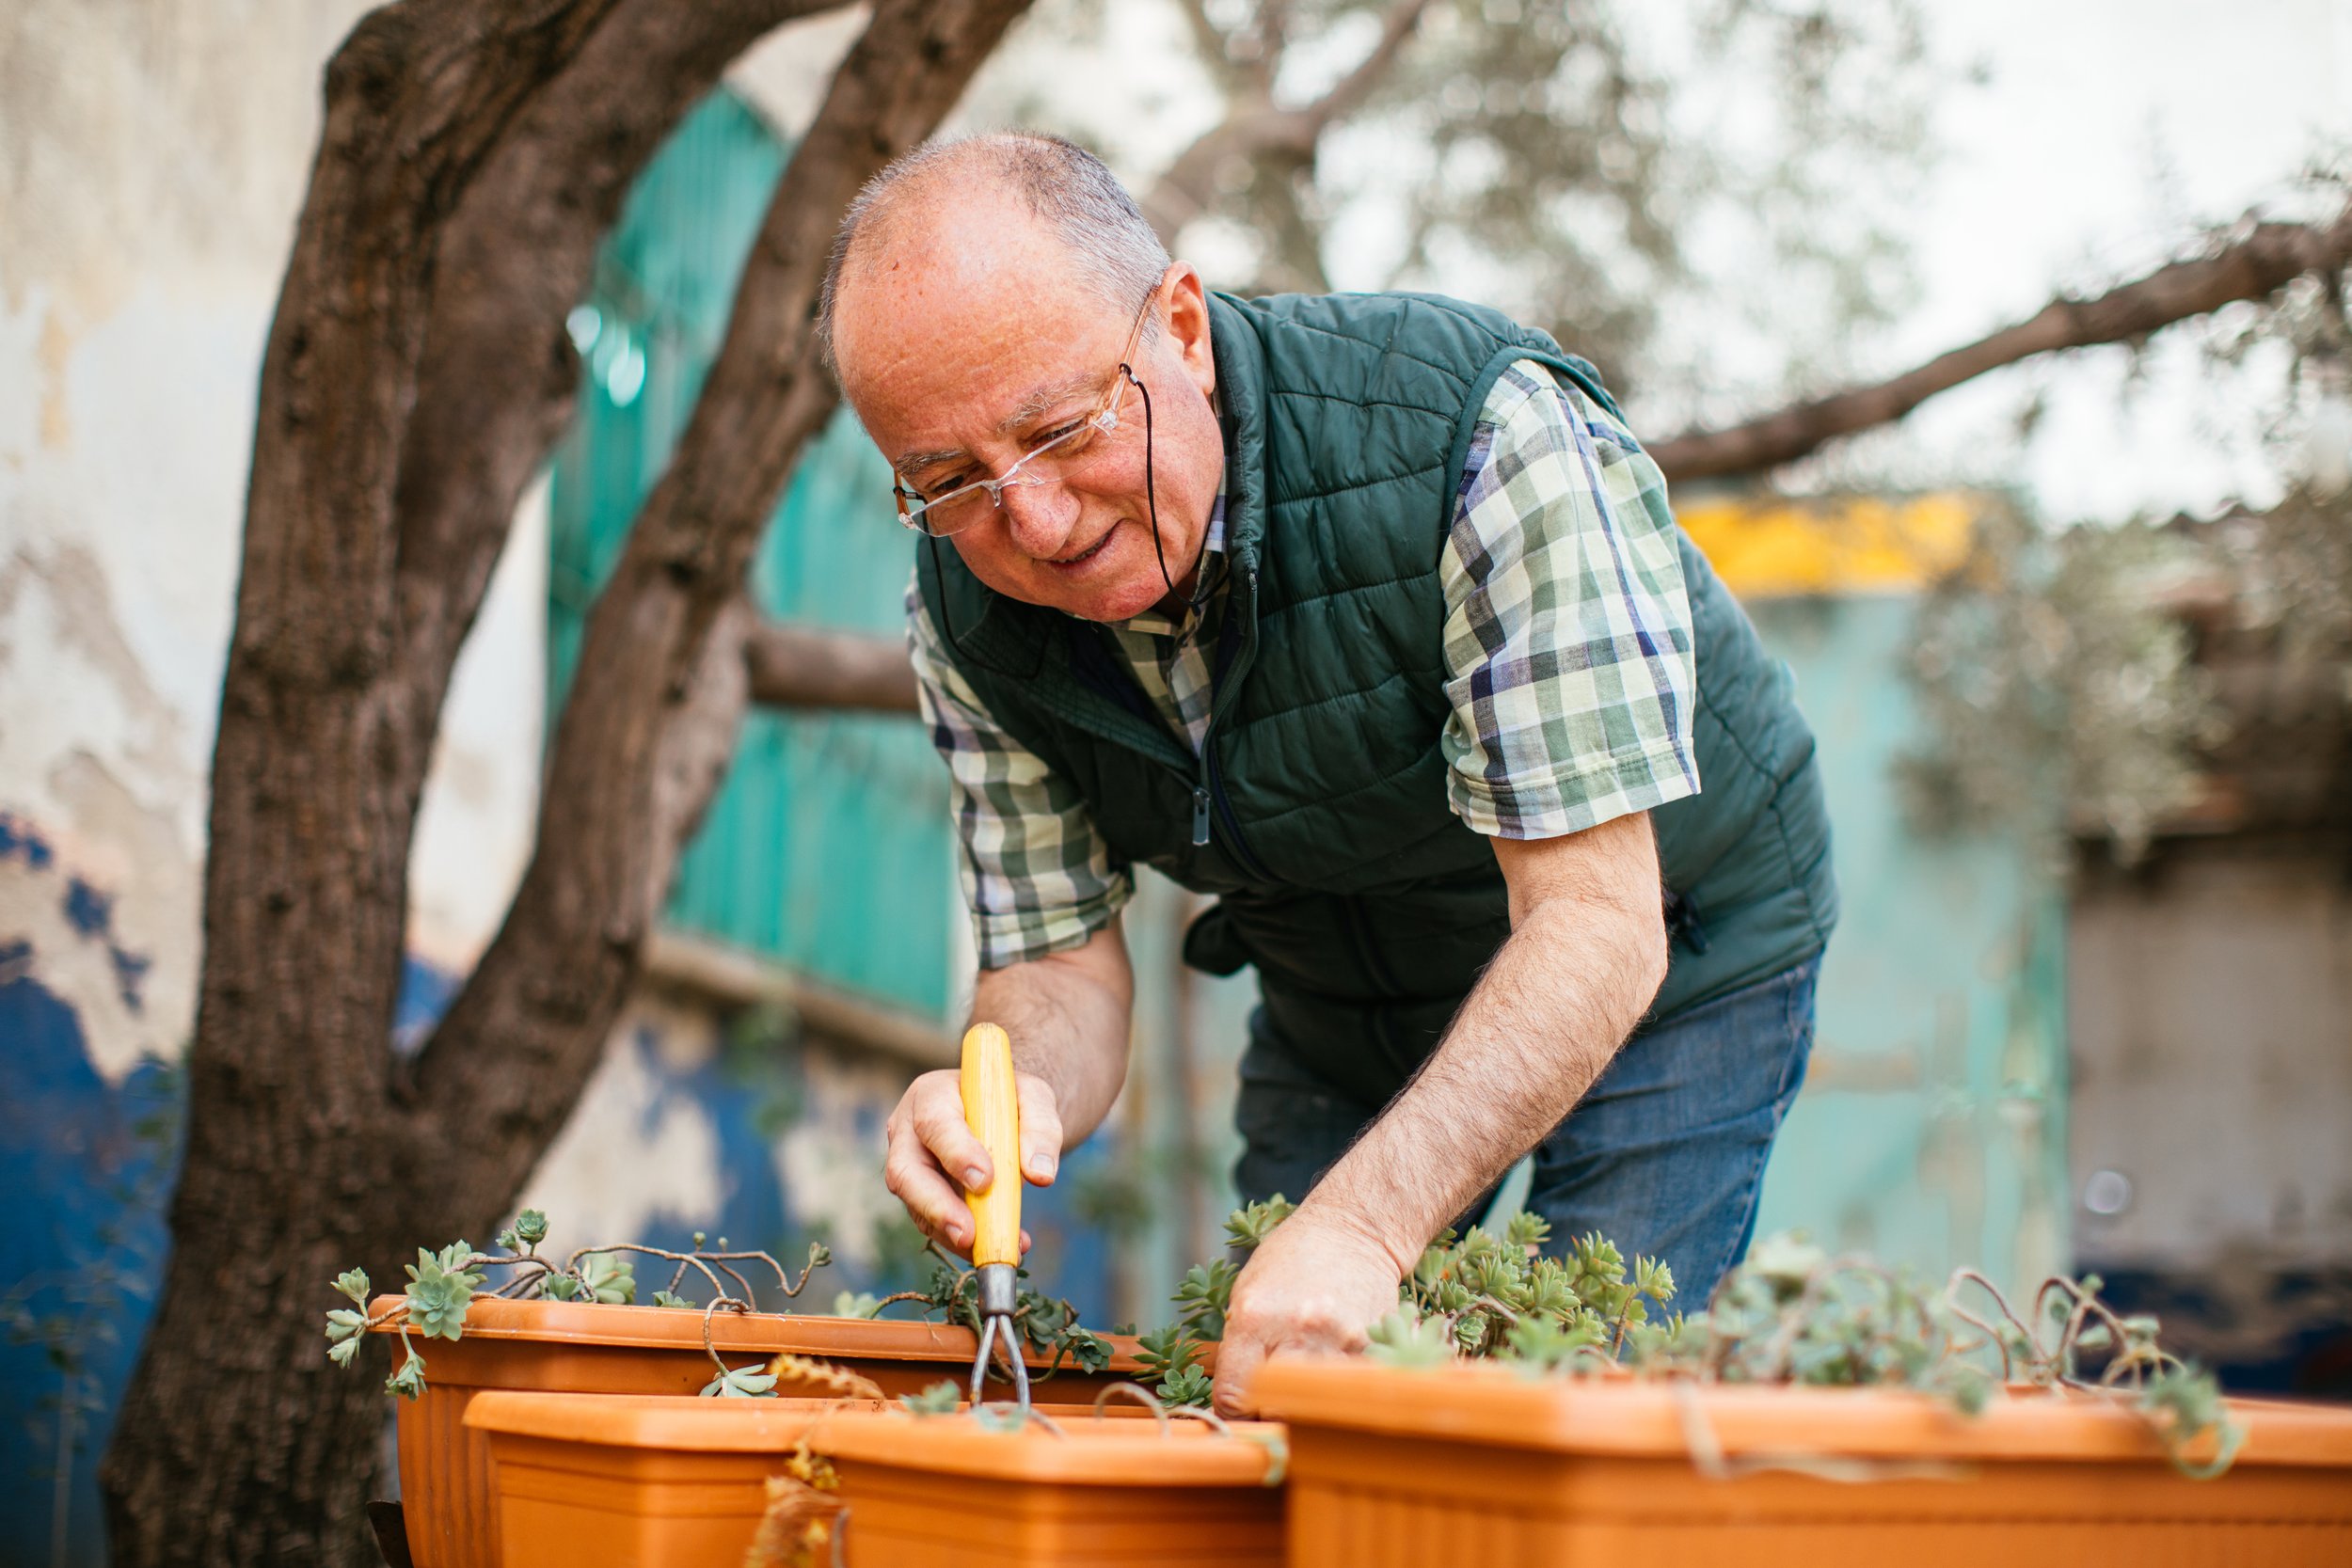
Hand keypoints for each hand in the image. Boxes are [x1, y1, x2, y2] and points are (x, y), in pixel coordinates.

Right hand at [881, 1066, 1061, 1255]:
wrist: (1000, 1116)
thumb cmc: (1012, 1102)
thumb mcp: (1035, 1099)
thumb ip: (1041, 1129)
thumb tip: (1041, 1175)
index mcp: (932, 1095)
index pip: (935, 1122)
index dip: (956, 1153)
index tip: (985, 1181)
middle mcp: (908, 1131)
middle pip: (906, 1172)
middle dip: (937, 1206)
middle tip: (969, 1235)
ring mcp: (909, 1167)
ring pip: (915, 1205)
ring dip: (951, 1233)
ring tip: (993, 1249)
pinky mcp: (919, 1197)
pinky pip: (933, 1225)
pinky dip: (964, 1242)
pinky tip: (998, 1245)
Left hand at [1211, 1210, 1405, 1417]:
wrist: (1354, 1230)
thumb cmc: (1291, 1259)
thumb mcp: (1247, 1292)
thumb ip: (1238, 1347)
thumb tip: (1233, 1403)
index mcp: (1254, 1319)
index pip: (1234, 1396)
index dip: (1234, 1414)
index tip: (1241, 1411)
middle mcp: (1297, 1332)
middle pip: (1276, 1409)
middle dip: (1271, 1414)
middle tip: (1273, 1401)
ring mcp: (1340, 1341)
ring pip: (1318, 1407)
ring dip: (1310, 1405)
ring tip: (1307, 1381)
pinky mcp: (1373, 1346)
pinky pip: (1351, 1388)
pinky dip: (1344, 1388)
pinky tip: (1339, 1366)